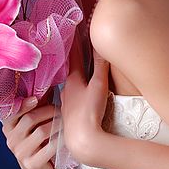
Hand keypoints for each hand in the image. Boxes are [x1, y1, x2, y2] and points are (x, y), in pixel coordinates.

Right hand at [0, 94, 65, 168]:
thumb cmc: (40, 141)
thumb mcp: (34, 123)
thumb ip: (36, 106)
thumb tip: (45, 82)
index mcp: (8, 128)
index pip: (13, 112)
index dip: (25, 104)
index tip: (36, 98)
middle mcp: (11, 140)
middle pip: (30, 118)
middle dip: (49, 111)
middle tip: (61, 110)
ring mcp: (20, 154)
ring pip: (41, 131)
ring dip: (57, 124)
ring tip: (65, 122)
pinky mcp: (32, 164)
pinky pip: (49, 146)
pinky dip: (60, 139)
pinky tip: (66, 137)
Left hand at [59, 35, 110, 163]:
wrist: (82, 140)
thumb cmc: (89, 112)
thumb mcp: (99, 86)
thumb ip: (101, 65)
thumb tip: (102, 43)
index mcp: (73, 80)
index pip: (73, 56)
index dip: (74, 42)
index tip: (71, 28)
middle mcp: (66, 90)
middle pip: (68, 69)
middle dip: (70, 57)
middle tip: (70, 44)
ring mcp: (66, 103)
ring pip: (68, 84)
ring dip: (72, 75)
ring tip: (75, 67)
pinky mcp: (70, 116)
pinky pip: (71, 97)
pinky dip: (74, 90)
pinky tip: (78, 95)